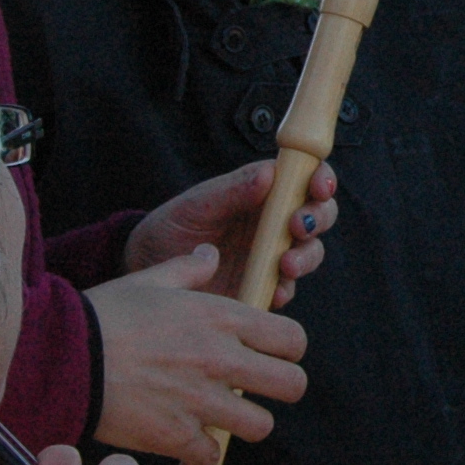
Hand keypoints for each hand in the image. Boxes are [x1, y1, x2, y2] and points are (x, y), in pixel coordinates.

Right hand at [86, 250, 309, 464]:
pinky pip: (212, 457)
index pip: (292, 339)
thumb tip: (211, 255)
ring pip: (260, 426)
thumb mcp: (149, 281)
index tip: (268, 355)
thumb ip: (188, 270)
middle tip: (253, 390)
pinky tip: (187, 442)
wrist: (61, 358)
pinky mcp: (176, 435)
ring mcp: (202, 399)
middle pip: (292, 385)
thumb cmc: (104, 314)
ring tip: (220, 417)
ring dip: (243, 425)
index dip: (286, 350)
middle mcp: (221, 358)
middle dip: (278, 390)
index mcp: (221, 317)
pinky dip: (202, 455)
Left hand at [124, 159, 335, 305]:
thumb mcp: (195, 206)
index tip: (318, 187)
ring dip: (306, 256)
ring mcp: (271, 256)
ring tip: (284, 265)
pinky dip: (284, 290)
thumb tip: (270, 172)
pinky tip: (272, 292)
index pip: (304, 178)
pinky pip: (286, 289)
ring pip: (310, 252)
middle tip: (298, 227)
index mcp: (262, 194)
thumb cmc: (169, 229)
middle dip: (318, 219)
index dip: (321, 179)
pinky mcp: (262, 288)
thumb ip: (232, 190)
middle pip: (318, 215)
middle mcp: (273, 223)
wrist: (144, 274)